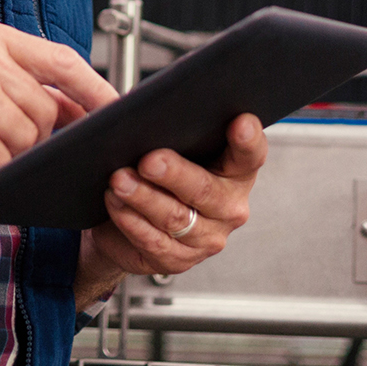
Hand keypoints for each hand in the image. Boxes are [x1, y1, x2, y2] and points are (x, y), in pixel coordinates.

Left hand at [78, 113, 265, 301]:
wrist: (127, 223)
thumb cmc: (154, 172)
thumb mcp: (162, 143)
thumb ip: (155, 122)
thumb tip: (125, 105)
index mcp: (236, 171)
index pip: (250, 154)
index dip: (248, 139)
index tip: (239, 122)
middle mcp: (229, 206)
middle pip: (205, 189)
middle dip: (175, 173)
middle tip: (149, 161)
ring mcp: (207, 237)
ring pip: (175, 217)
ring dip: (143, 197)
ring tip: (119, 179)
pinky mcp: (180, 260)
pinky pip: (154, 240)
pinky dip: (131, 220)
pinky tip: (116, 203)